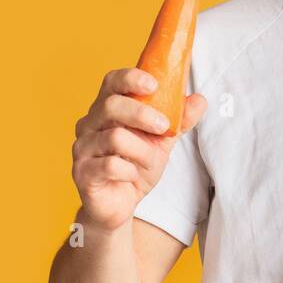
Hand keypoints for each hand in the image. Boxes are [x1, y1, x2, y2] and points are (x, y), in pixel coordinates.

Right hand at [71, 67, 207, 232]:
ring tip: (148, 162)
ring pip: (114, 137)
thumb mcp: (163, 141)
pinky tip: (132, 176)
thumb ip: (179, 120)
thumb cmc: (137, 165)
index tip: (154, 84)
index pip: (112, 81)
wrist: (121, 204)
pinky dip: (129, 171)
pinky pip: (110, 165)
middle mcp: (89, 124)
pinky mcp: (82, 172)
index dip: (131, 78)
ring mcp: (82, 147)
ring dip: (142, 151)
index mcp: (107, 109)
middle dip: (142, 114)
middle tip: (164, 127)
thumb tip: (200, 99)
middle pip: (111, 105)